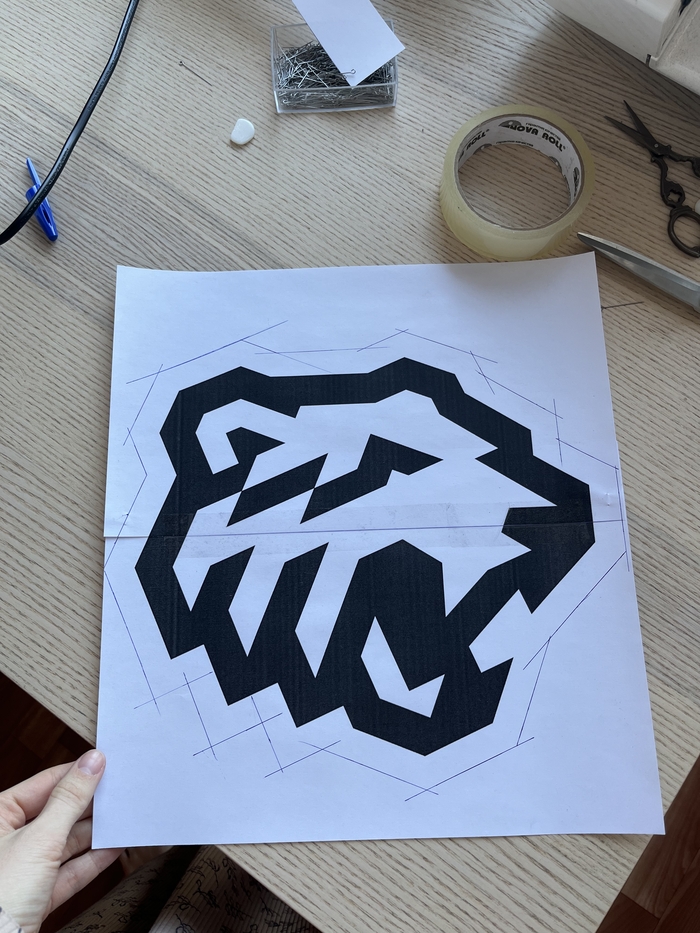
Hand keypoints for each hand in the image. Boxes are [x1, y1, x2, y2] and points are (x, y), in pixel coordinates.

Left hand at [0, 750, 121, 932]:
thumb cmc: (0, 895)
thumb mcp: (40, 838)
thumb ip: (70, 799)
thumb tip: (92, 762)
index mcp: (0, 816)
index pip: (45, 784)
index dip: (77, 773)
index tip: (106, 763)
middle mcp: (10, 839)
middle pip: (58, 812)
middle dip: (89, 805)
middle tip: (119, 791)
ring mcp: (24, 868)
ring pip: (66, 842)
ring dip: (95, 833)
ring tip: (122, 818)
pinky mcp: (37, 894)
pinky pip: (69, 871)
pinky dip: (92, 861)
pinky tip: (114, 847)